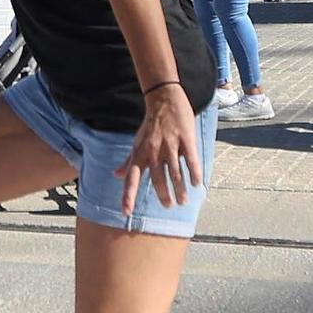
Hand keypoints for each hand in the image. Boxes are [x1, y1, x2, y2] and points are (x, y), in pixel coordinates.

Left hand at [113, 86, 201, 213]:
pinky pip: (190, 160)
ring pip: (175, 173)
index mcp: (140, 153)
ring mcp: (169, 145)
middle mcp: (153, 151)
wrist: (164, 100)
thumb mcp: (136, 143)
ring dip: (180, 190)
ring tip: (183, 201)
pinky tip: (196, 185)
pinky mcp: (185, 139)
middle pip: (157, 179)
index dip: (128, 195)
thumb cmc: (150, 125)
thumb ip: (127, 161)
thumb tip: (115, 175)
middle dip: (163, 196)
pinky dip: (194, 174)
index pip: (131, 178)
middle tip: (169, 206)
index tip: (126, 212)